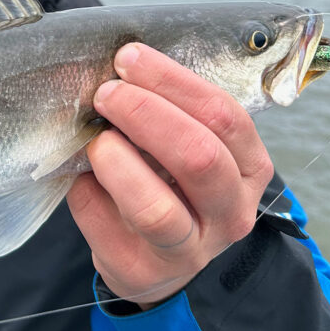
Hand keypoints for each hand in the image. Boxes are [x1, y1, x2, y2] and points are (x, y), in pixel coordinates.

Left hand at [66, 43, 273, 305]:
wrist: (156, 258)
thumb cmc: (168, 181)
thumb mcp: (183, 143)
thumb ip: (164, 110)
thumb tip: (115, 69)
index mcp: (248, 167)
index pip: (223, 116)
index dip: (172, 81)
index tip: (129, 58)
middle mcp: (230, 213)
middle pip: (198, 157)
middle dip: (145, 114)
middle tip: (106, 93)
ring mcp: (188, 250)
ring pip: (154, 208)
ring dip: (116, 162)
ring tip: (95, 139)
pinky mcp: (140, 273)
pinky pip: (106, 226)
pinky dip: (85, 192)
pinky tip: (80, 175)